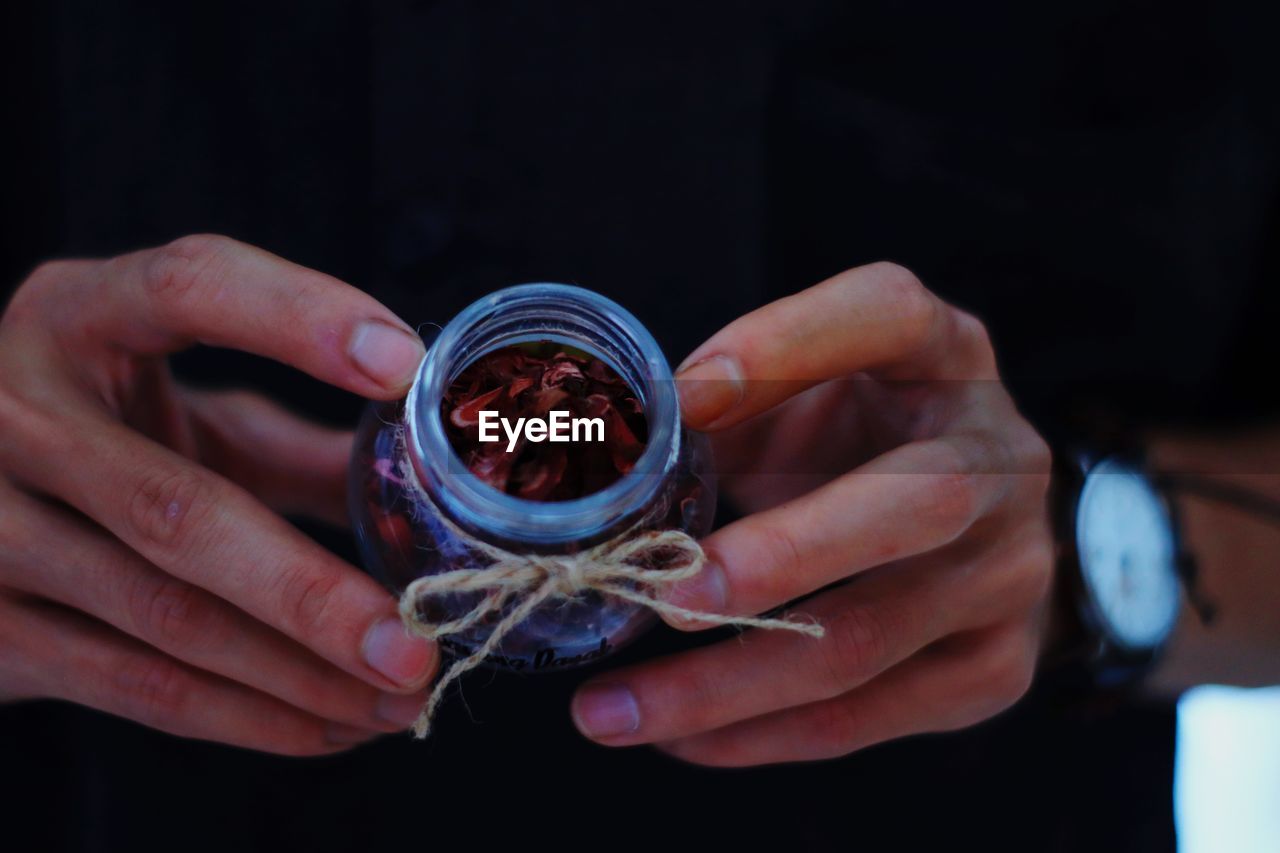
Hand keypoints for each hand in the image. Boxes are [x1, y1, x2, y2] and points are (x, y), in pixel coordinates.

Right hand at [0, 235, 438, 754]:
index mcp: (78, 317)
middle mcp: (13, 410)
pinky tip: (330, 727)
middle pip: (178, 510)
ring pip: (163, 618)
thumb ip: (300, 443)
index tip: (405, 364)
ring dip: (297, 674)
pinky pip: (133, 687)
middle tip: (416, 640)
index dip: (299, 320)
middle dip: (311, 591)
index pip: (190, 287)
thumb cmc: (106, 439)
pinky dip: (247, 718)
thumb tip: (437, 485)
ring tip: (399, 694)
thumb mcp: (190, 414)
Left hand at [570, 262, 1053, 765]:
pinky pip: (871, 716)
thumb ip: (731, 402)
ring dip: (728, 684)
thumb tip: (613, 448)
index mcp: (946, 354)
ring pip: (870, 638)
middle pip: (913, 503)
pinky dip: (762, 734)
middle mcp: (1000, 456)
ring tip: (614, 710)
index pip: (887, 315)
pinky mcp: (994, 664)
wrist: (983, 516)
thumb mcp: (805, 390)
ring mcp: (1011, 569)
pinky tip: (681, 737)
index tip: (680, 399)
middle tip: (662, 597)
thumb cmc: (862, 438)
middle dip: (779, 557)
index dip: (785, 347)